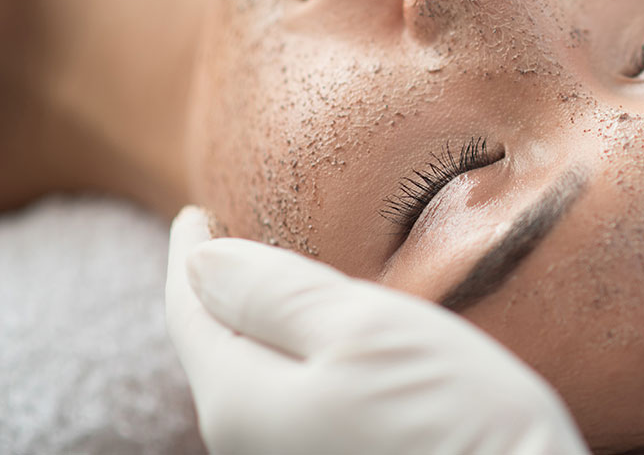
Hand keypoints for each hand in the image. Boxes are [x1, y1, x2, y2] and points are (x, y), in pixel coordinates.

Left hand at [165, 206, 587, 454]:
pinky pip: (290, 406)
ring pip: (253, 382)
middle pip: (216, 351)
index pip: (192, 313)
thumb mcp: (365, 329)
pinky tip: (321, 348)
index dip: (191, 254)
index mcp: (241, 403)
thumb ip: (275, 294)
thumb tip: (202, 263)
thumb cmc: (453, 417)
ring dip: (259, 328)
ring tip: (275, 286)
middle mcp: (249, 447)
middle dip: (221, 293)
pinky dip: (292, 363)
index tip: (195, 213)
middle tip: (230, 241)